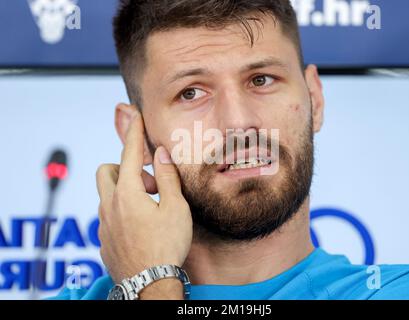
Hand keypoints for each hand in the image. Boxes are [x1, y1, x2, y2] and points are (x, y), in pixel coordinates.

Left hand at [96, 112, 192, 284]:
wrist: (149, 283)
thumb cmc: (166, 246)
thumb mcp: (175, 208)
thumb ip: (166, 177)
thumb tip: (160, 154)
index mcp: (127, 193)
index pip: (129, 153)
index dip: (134, 132)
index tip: (135, 116)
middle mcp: (109, 205)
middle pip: (106, 171)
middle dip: (124, 167)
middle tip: (148, 182)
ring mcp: (103, 224)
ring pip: (107, 195)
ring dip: (125, 191)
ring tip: (150, 207)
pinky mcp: (103, 239)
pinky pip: (108, 215)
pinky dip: (123, 211)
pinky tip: (141, 226)